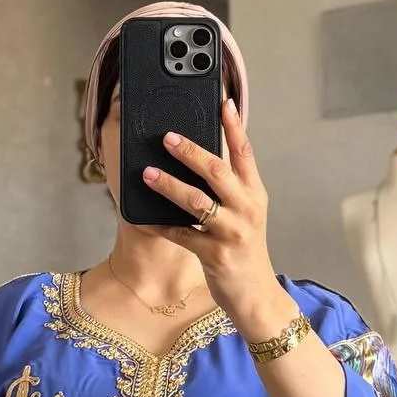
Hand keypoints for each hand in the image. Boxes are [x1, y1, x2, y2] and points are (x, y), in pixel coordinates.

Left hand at [143, 99, 297, 338]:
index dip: (234, 126)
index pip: (245, 153)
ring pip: (197, 202)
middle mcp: (246, 209)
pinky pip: (180, 235)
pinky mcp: (215, 255)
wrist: (255, 294)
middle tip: (167, 137)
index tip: (222, 102)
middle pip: (218, 172)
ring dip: (169, 185)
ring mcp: (231, 232)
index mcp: (254, 194)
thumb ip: (229, 188)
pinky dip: (158, 225)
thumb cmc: (245, 250)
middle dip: (191, 152)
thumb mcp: (245, 213)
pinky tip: (141, 218)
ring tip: (148, 173)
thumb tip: (199, 158)